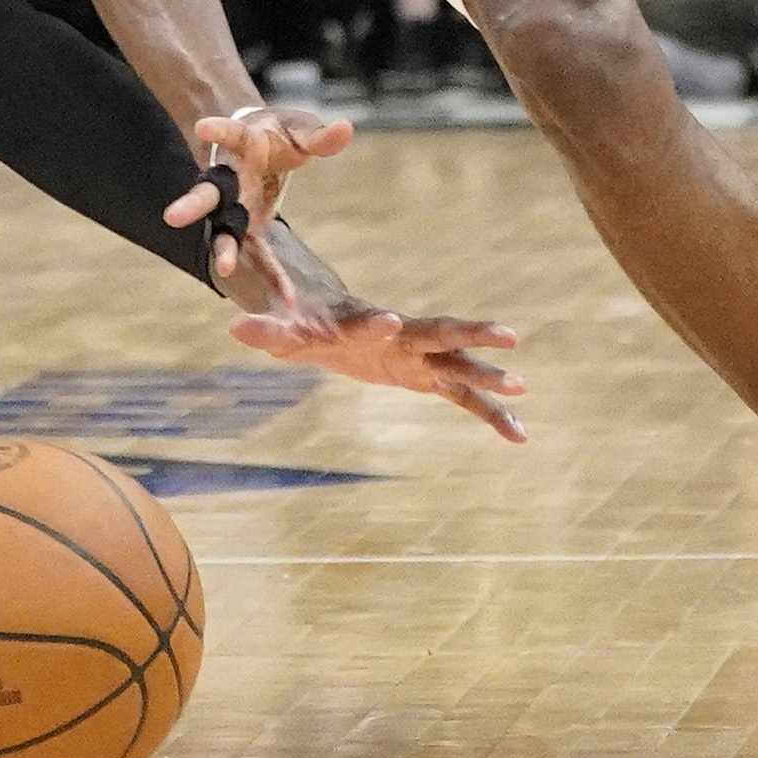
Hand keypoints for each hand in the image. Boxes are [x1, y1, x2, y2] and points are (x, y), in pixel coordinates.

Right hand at [167, 104, 352, 294]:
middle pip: (207, 192)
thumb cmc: (277, 134)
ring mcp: (235, 207)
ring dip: (223, 249)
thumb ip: (319, 135)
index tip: (202, 128)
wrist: (261, 146)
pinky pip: (258, 254)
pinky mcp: (248, 228)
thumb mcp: (299, 129)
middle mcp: (230, 178)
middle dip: (192, 205)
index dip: (217, 131)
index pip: (229, 134)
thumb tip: (345, 128)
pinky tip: (285, 296)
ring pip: (222, 230)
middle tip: (172, 217)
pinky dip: (271, 275)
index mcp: (242, 145)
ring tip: (224, 268)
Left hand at [229, 293, 527, 443]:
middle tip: (507, 334)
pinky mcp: (428, 380)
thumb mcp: (282, 334)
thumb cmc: (304, 327)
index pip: (373, 322)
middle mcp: (401, 337)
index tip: (392, 321)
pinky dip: (491, 416)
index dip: (380, 324)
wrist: (329, 326)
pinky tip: (519, 436)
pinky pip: (464, 400)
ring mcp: (420, 359)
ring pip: (460, 366)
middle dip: (470, 334)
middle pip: (439, 333)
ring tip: (524, 386)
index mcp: (364, 324)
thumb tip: (234, 329)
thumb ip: (265, 332)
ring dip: (489, 377)